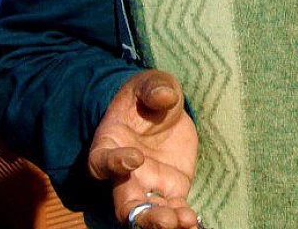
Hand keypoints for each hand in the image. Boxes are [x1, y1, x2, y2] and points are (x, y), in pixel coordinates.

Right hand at [88, 70, 200, 228]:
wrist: (162, 110)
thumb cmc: (148, 94)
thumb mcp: (152, 83)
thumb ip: (155, 88)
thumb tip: (165, 96)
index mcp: (110, 145)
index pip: (102, 162)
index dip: (114, 164)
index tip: (135, 157)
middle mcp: (125, 174)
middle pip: (125, 205)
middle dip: (142, 216)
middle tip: (165, 220)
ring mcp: (148, 185)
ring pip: (149, 215)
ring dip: (164, 223)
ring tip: (186, 222)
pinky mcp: (172, 190)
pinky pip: (175, 212)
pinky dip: (183, 221)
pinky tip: (195, 225)